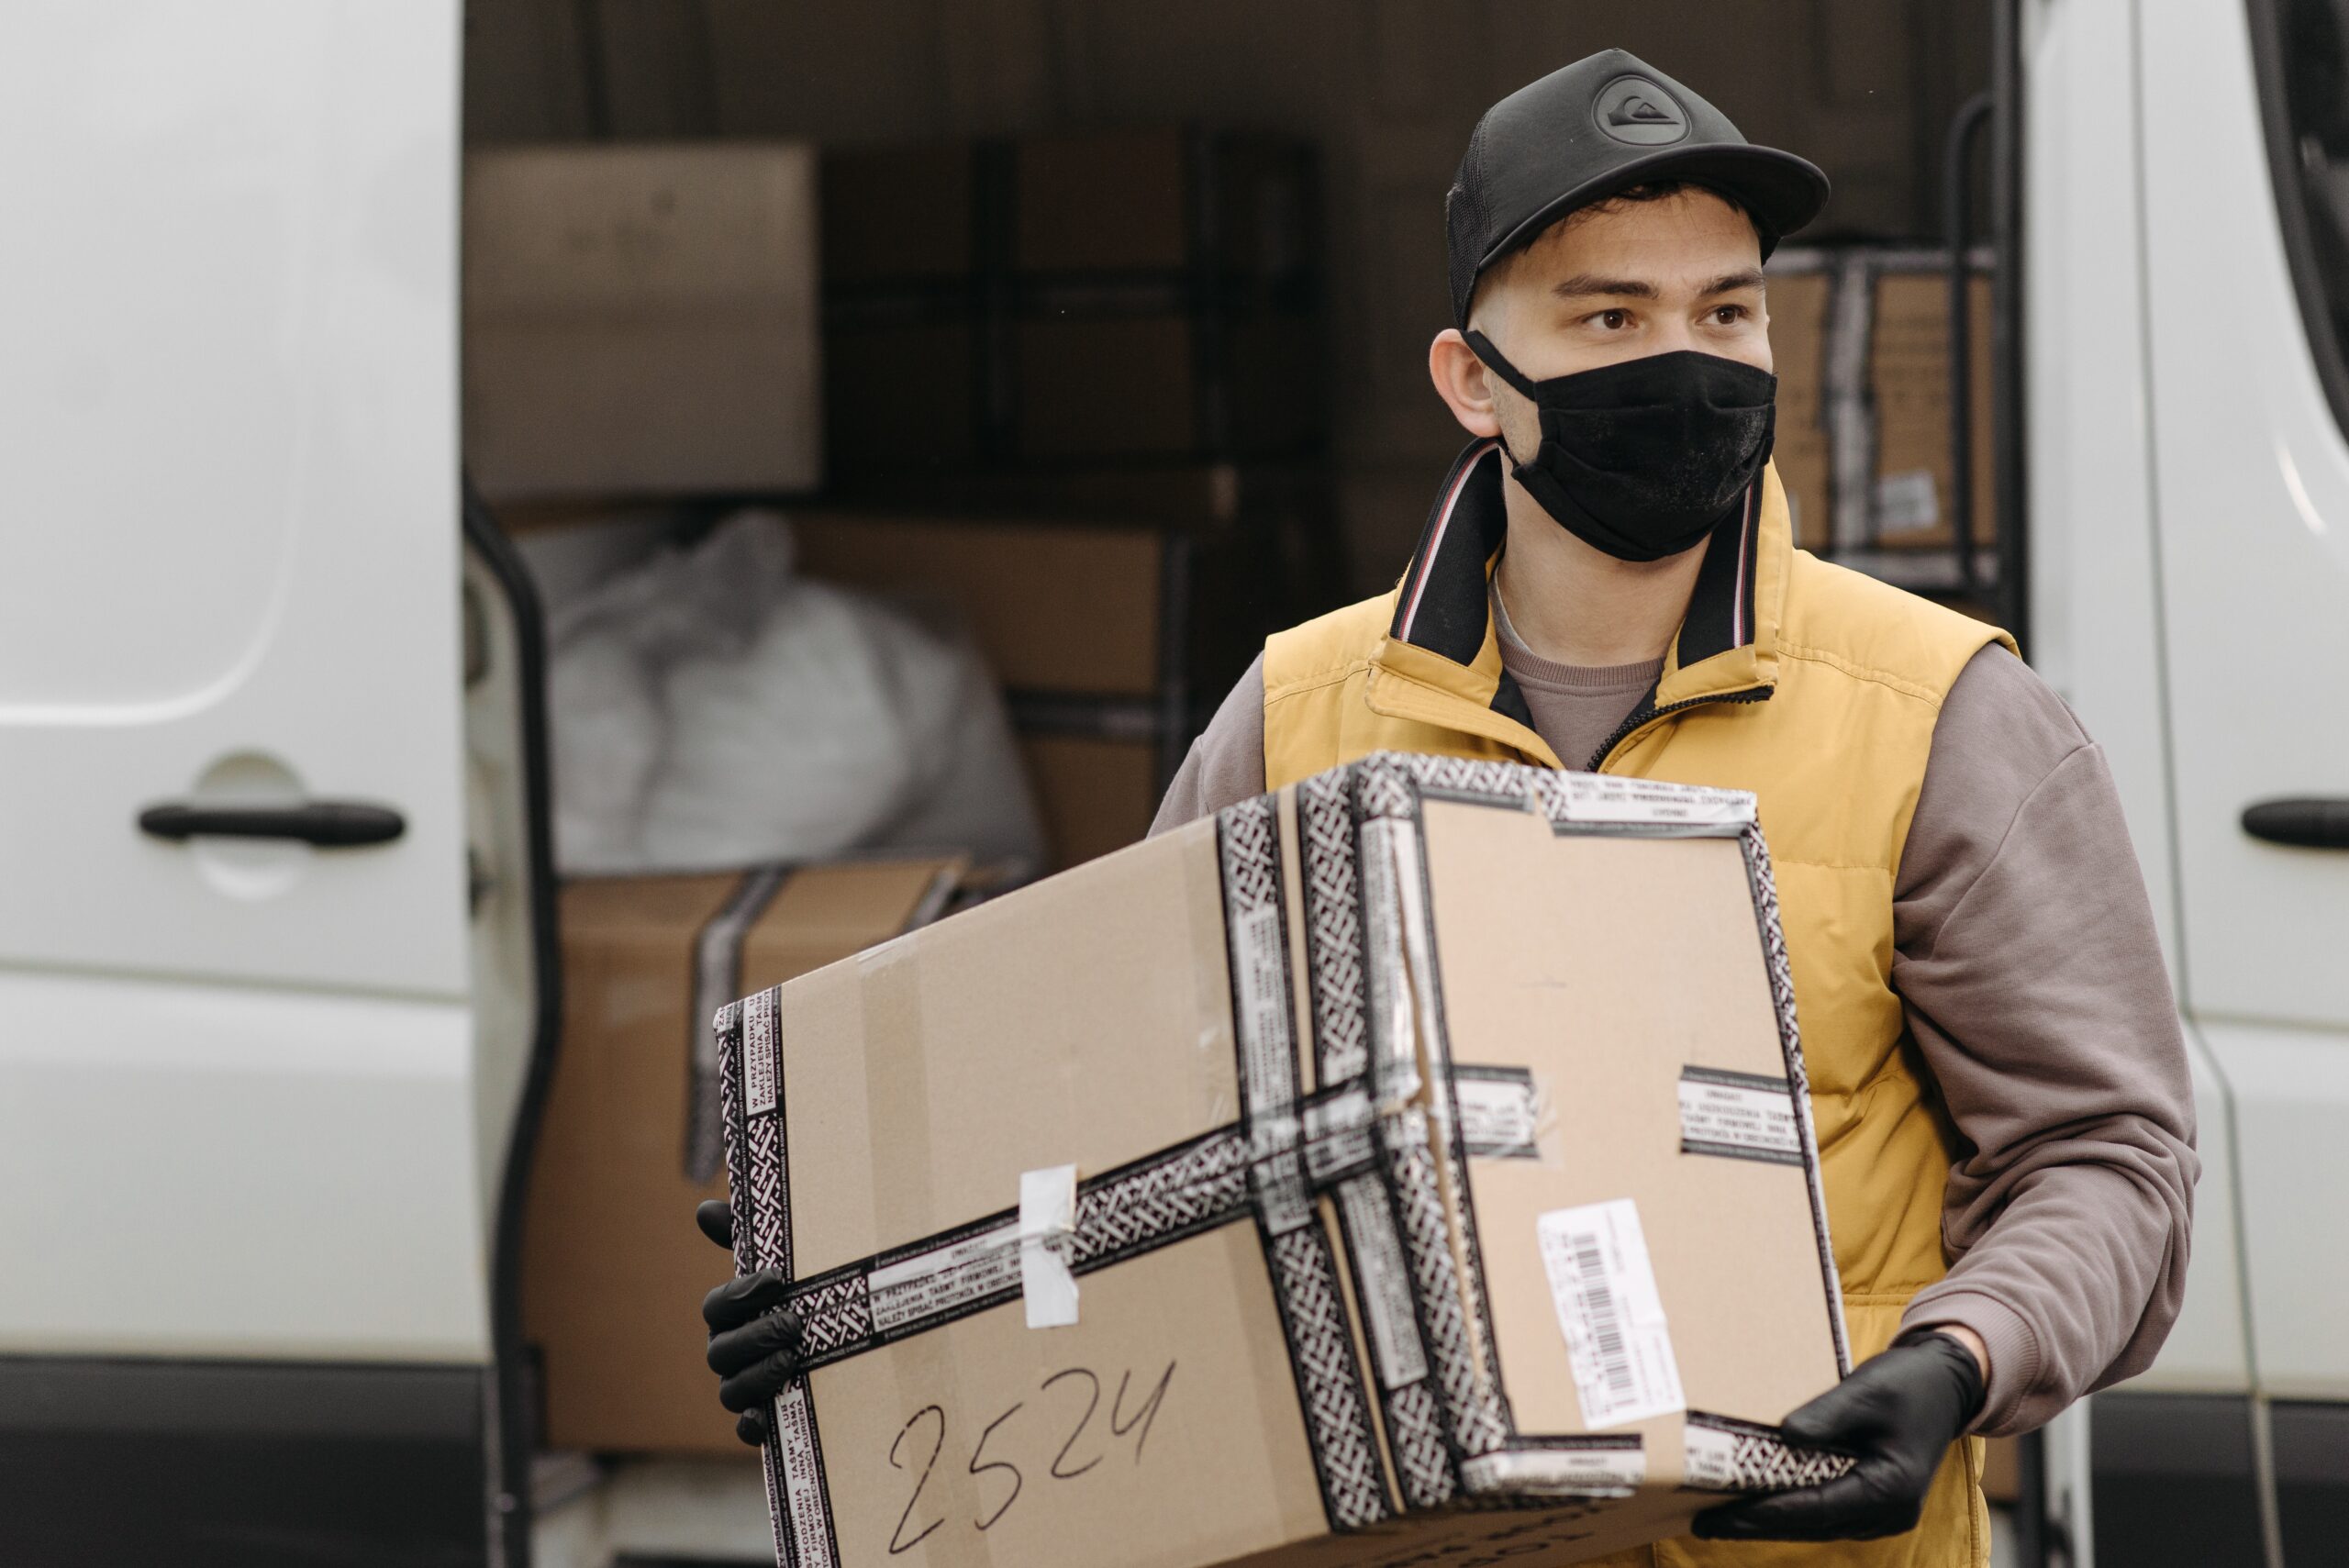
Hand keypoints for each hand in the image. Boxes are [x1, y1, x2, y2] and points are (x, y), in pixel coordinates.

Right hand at [696, 1200, 802, 1447]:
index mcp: (732, 1315)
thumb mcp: (787, 1262)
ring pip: (730, 1391)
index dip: (741, 1294)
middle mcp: (731, 1352)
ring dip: (758, 1375)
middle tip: (794, 1324)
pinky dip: (752, 1425)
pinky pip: (746, 1430)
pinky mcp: (767, 1418)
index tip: (779, 1279)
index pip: (715, 1307)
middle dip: (755, 1336)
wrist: (847, 1330)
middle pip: (720, 1352)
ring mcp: (746, 1387)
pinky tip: (766, 1417)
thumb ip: (750, 1236)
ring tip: (793, 1359)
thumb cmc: (807, 1293)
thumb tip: (704, 1210)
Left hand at [1691, 1330, 1986, 1541]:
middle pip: (1810, 1525)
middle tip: (1703, 1525)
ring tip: (1719, 1519)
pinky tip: (1757, 1505)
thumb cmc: (1909, 1384)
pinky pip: (1825, 1514)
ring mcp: (1883, 1513)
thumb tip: (1785, 1435)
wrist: (1946, 1384)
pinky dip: (1790, 1512)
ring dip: (1770, 1522)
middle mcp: (1889, 1512)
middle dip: (1756, 1526)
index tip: (1719, 1517)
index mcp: (1890, 1489)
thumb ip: (1827, 1415)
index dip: (1762, 1514)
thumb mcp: (1867, 1392)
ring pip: (1816, 1525)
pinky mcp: (1874, 1503)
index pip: (1812, 1509)